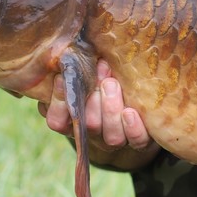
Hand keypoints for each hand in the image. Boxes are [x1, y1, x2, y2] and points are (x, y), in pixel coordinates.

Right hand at [37, 59, 160, 168]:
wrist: (139, 91)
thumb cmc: (104, 76)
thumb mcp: (87, 71)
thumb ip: (74, 69)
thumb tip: (64, 56)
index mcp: (73, 120)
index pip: (57, 121)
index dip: (58, 102)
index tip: (62, 78)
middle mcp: (94, 133)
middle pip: (88, 126)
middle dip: (93, 100)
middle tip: (100, 75)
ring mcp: (116, 138)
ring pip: (111, 136)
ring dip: (111, 109)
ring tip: (112, 84)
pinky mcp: (139, 139)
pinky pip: (136, 141)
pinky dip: (133, 128)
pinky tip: (130, 112)